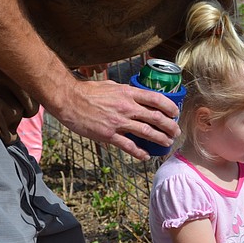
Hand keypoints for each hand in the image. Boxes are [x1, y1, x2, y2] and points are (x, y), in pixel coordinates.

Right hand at [50, 78, 180, 160]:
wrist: (67, 99)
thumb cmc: (88, 91)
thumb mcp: (112, 85)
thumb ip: (126, 92)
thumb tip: (137, 96)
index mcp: (128, 93)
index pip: (157, 99)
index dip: (170, 107)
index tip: (176, 113)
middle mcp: (127, 107)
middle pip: (157, 118)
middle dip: (170, 127)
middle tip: (176, 132)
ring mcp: (118, 122)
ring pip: (147, 133)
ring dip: (160, 139)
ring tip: (167, 143)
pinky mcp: (108, 135)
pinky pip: (128, 146)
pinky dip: (139, 153)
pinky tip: (145, 156)